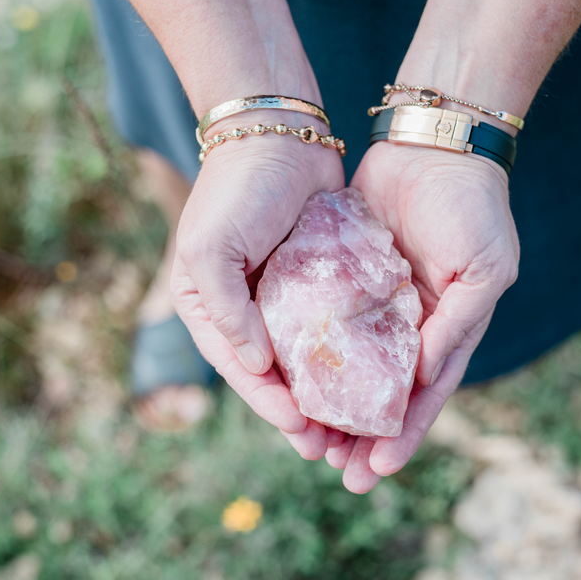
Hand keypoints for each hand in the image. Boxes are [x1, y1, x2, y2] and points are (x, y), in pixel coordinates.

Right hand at [169, 119, 345, 458]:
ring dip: (327, 395)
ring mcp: (284, 297)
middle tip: (328, 448)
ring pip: (308, 360)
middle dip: (301, 413)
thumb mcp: (211, 249)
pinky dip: (348, 356)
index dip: (270, 404)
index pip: (241, 369)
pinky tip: (371, 379)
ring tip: (352, 429)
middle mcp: (245, 309)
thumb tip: (256, 367)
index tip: (301, 429)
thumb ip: (227, 311)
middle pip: (275, 375)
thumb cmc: (237, 190)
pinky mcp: (319, 281)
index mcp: (209, 309)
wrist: (279, 131)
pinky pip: (334, 327)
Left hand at [328, 142, 519, 492]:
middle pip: (382, 391)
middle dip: (361, 433)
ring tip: (307, 439)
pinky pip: (326, 319)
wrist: (436, 143)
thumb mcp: (484, 269)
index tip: (379, 468)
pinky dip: (313, 350)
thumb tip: (423, 377)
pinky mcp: (347, 273)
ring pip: (349, 364)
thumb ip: (457, 323)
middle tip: (337, 470)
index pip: (424, 394)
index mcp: (448, 329)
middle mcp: (411, 323)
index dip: (404, 433)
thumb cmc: (473, 207)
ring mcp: (377, 300)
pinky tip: (290, 377)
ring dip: (332, 403)